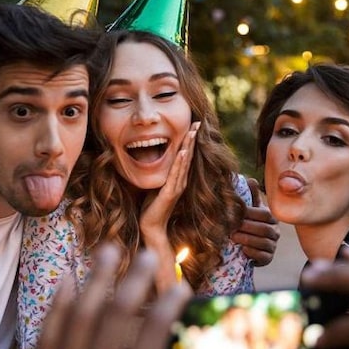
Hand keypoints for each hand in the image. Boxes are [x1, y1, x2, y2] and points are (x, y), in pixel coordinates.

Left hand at [20, 244, 221, 348]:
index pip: (153, 331)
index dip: (168, 302)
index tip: (179, 285)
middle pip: (115, 313)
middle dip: (133, 279)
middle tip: (146, 256)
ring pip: (78, 317)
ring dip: (94, 280)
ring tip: (106, 251)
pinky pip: (46, 337)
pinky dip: (56, 307)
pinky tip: (64, 283)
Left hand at [139, 121, 198, 238]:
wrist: (151, 226)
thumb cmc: (151, 207)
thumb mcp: (156, 185)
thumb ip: (160, 174)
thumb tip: (153, 158)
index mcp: (178, 179)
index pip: (185, 156)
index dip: (189, 140)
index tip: (193, 125)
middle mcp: (181, 181)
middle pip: (188, 156)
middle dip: (192, 138)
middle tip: (197, 122)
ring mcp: (177, 187)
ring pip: (184, 163)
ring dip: (188, 146)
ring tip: (192, 132)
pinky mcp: (170, 193)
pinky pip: (176, 175)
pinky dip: (179, 162)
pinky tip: (182, 152)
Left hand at [231, 178, 279, 266]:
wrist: (246, 245)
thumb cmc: (248, 223)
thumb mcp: (249, 209)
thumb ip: (251, 196)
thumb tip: (250, 179)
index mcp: (271, 217)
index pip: (264, 214)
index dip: (250, 213)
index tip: (235, 212)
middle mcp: (275, 232)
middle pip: (264, 229)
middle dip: (247, 227)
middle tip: (231, 226)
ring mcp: (272, 246)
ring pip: (264, 243)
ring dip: (247, 239)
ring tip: (233, 237)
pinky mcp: (268, 259)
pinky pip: (264, 257)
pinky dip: (253, 253)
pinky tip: (243, 250)